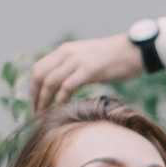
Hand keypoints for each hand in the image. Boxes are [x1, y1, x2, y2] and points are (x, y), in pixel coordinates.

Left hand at [29, 34, 145, 114]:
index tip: (36, 103)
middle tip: (37, 113)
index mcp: (64, 51)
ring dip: (44, 101)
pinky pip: (67, 87)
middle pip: (39, 75)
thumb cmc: (114, 59)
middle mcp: (66, 53)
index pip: (38, 69)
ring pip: (50, 82)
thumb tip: (65, 86)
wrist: (133, 50)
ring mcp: (77, 61)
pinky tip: (61, 110)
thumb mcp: (87, 59)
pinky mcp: (88, 70)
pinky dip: (60, 100)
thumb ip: (74, 68)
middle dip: (35, 96)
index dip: (33, 88)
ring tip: (45, 115)